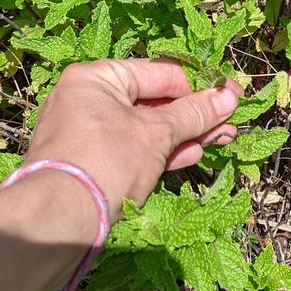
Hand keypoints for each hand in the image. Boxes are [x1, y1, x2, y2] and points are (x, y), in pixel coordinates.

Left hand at [24, 59, 242, 218]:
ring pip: (145, 128)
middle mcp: (87, 100)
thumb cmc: (107, 159)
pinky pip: (131, 149)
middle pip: (153, 101)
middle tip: (229, 123)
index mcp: (96, 78)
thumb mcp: (157, 133)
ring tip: (221, 140)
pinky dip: (160, 151)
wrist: (59, 217)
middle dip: (194, 114)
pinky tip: (190, 155)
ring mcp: (87, 133)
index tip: (230, 98)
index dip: (198, 87)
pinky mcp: (91, 163)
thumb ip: (194, 114)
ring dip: (183, 135)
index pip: (159, 73)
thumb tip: (228, 96)